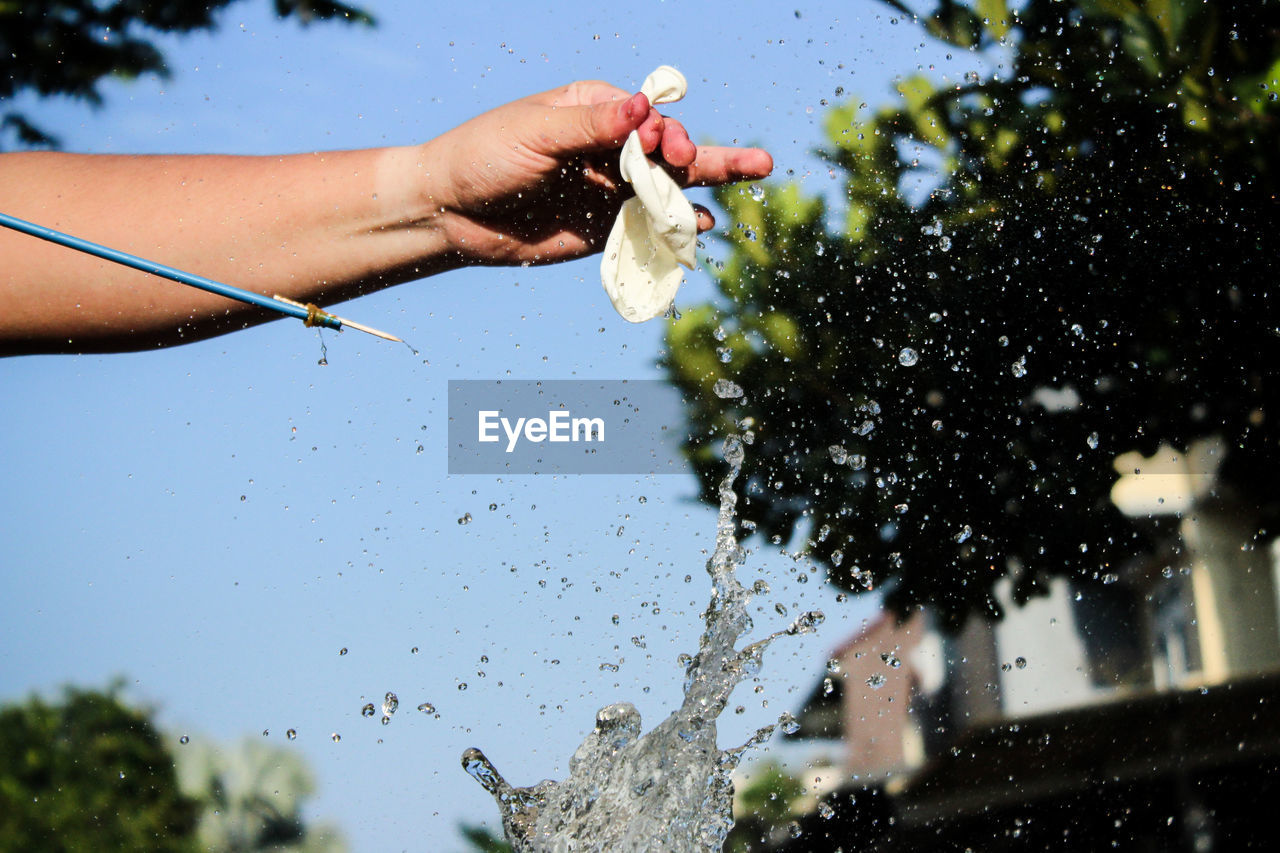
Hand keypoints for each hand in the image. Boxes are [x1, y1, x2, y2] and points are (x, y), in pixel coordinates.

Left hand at [419, 80, 772, 266]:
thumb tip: (643, 107)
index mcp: (595, 110)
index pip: (645, 119)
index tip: (653, 147)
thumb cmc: (484, 157)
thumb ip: (590, 127)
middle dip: (704, 154)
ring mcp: (611, 188)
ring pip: (669, 187)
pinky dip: (676, 227)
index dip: (661, 134)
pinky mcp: (605, 227)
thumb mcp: (534, 134)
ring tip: (757, 172)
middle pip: (671, 149)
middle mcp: (610, 147)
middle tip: (751, 163)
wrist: (451, 213)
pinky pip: (649, 225)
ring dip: (707, 185)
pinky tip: (701, 227)